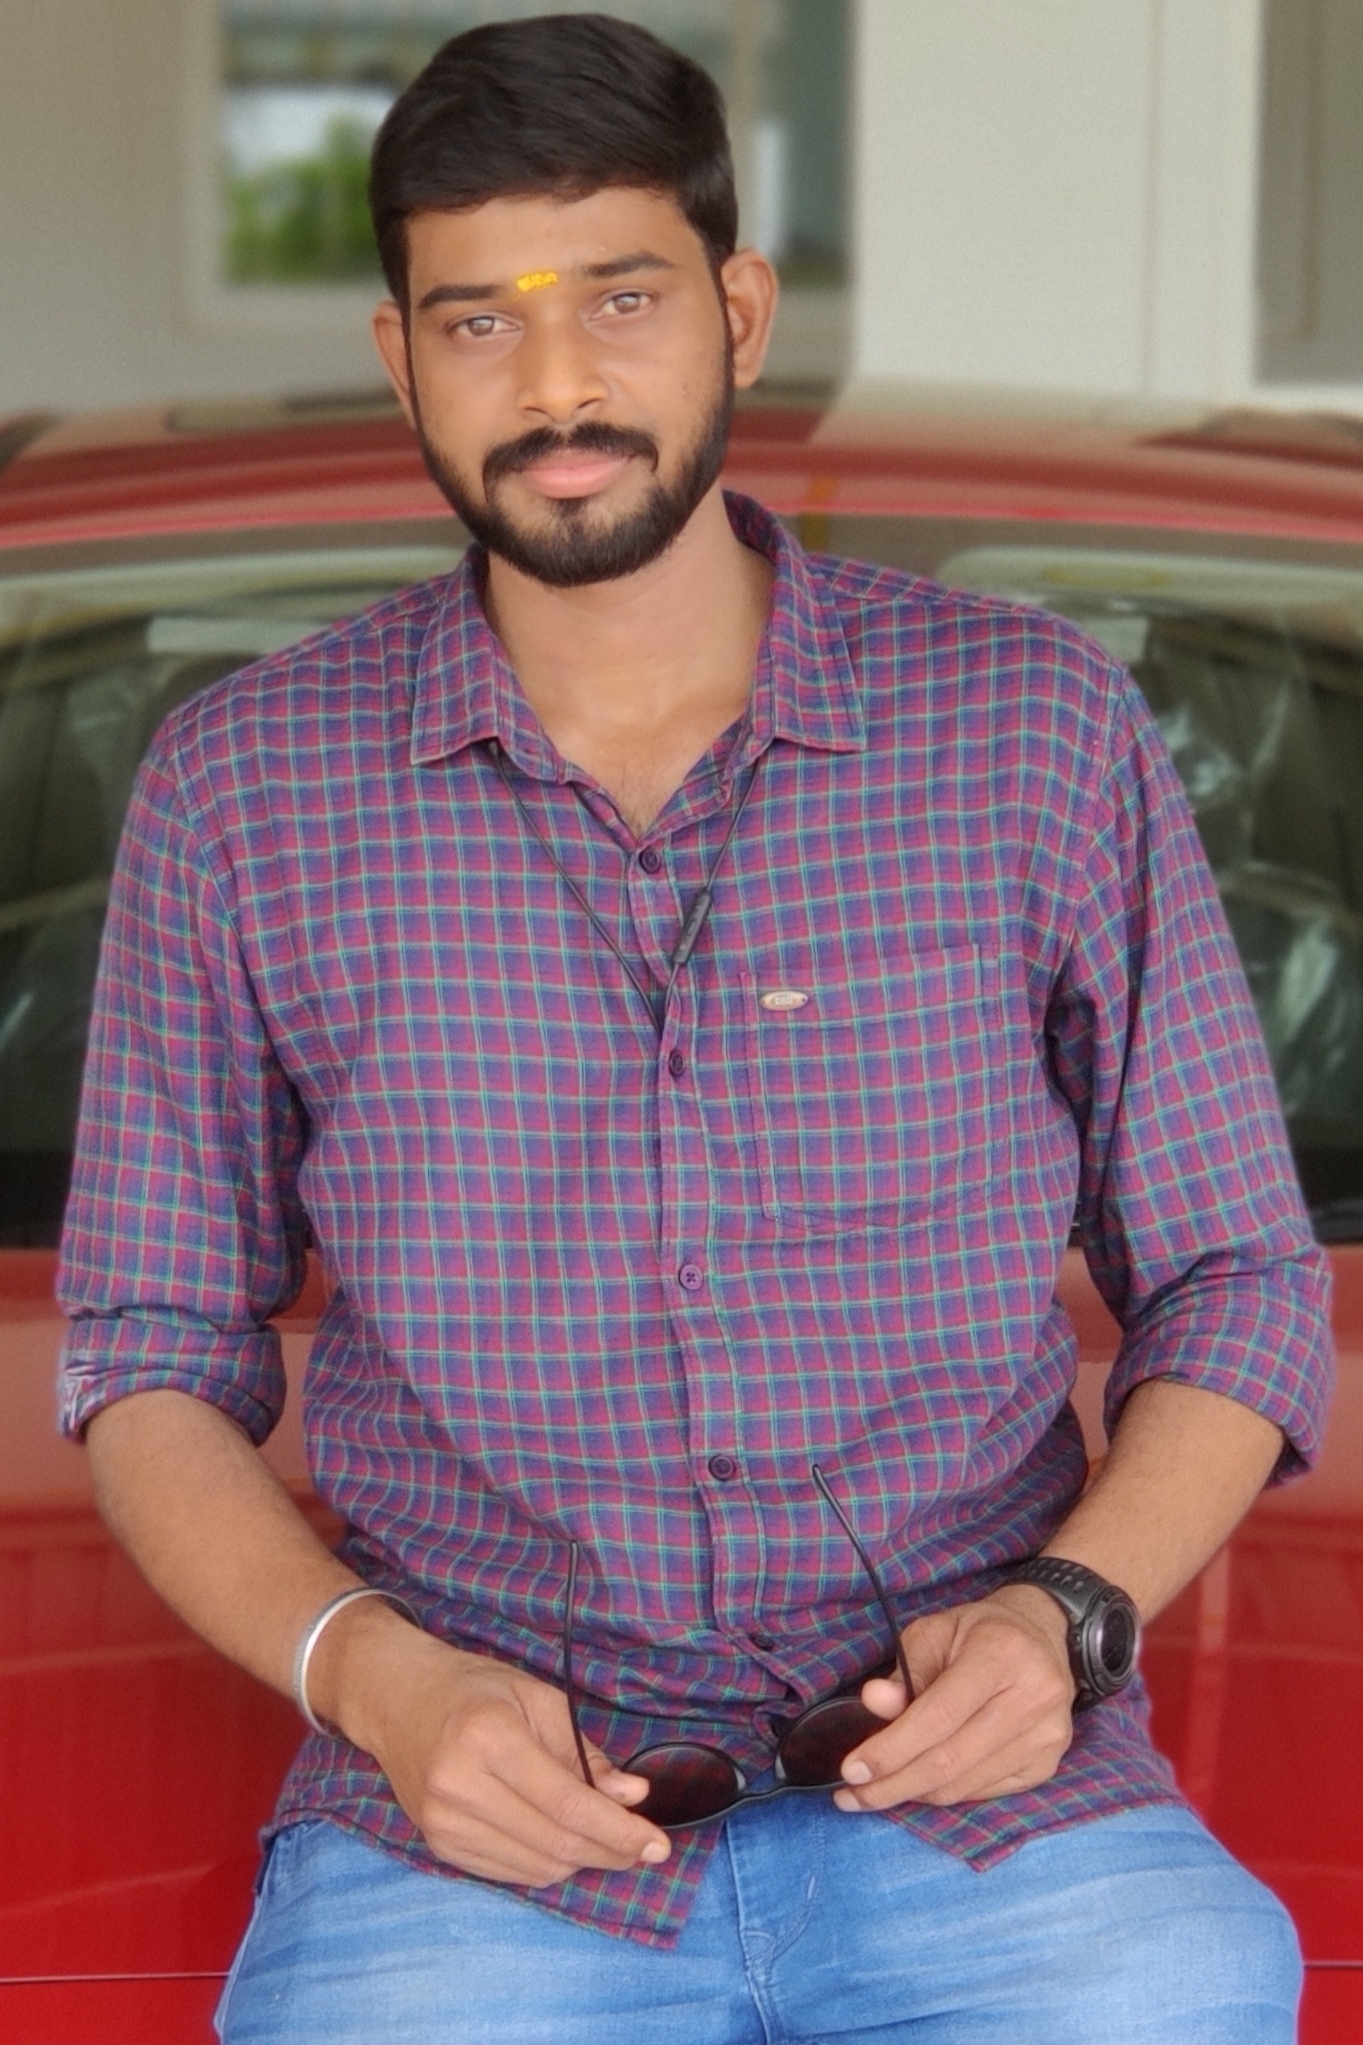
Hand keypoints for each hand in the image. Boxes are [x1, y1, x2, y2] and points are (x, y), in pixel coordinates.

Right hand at [320, 1607, 671, 1888]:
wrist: (397, 1699)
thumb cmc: (473, 1689)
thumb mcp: (538, 1699)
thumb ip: (585, 1753)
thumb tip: (633, 1797)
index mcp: (489, 1738)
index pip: (567, 1805)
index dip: (619, 1831)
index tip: (658, 1844)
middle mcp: (460, 1787)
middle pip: (554, 1844)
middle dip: (610, 1851)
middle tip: (644, 1848)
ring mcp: (444, 1823)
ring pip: (535, 1867)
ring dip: (581, 1860)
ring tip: (606, 1839)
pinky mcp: (439, 1845)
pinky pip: (509, 1872)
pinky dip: (547, 1864)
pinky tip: (564, 1843)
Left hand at [833, 1584, 1076, 1810]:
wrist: (1041, 1636)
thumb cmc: (978, 1632)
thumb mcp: (934, 1634)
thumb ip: (905, 1672)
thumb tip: (874, 1703)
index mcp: (1000, 1654)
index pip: (938, 1717)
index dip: (892, 1749)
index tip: (852, 1771)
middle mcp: (1033, 1698)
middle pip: (950, 1761)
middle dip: (894, 1784)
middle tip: (854, 1796)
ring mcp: (1046, 1736)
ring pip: (965, 1784)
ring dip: (914, 1793)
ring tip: (877, 1790)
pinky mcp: (1048, 1762)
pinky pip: (984, 1792)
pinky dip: (946, 1791)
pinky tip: (920, 1783)